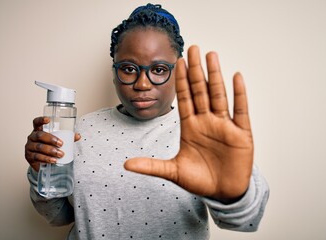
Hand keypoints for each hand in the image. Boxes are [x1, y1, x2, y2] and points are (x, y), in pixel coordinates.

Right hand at [24, 117, 80, 170]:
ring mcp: (29, 147)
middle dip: (51, 139)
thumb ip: (67, 138)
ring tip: (60, 154)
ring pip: (39, 147)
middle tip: (61, 144)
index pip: (36, 123)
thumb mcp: (56, 141)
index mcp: (38, 131)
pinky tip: (53, 160)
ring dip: (50, 150)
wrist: (41, 163)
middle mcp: (32, 137)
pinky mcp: (29, 157)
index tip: (48, 119)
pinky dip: (46, 159)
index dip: (41, 120)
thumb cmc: (48, 148)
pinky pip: (37, 157)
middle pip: (39, 135)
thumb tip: (78, 135)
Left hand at [124, 45, 253, 201]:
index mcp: (190, 127)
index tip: (177, 62)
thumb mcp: (173, 172)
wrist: (222, 194)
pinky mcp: (241, 134)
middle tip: (192, 48)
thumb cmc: (200, 181)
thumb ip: (151, 166)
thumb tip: (125, 165)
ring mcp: (224, 126)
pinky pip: (240, 110)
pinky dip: (239, 94)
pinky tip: (236, 77)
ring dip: (215, 75)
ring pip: (219, 95)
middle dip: (195, 70)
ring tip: (211, 55)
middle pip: (200, 91)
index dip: (181, 81)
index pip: (185, 98)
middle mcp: (206, 122)